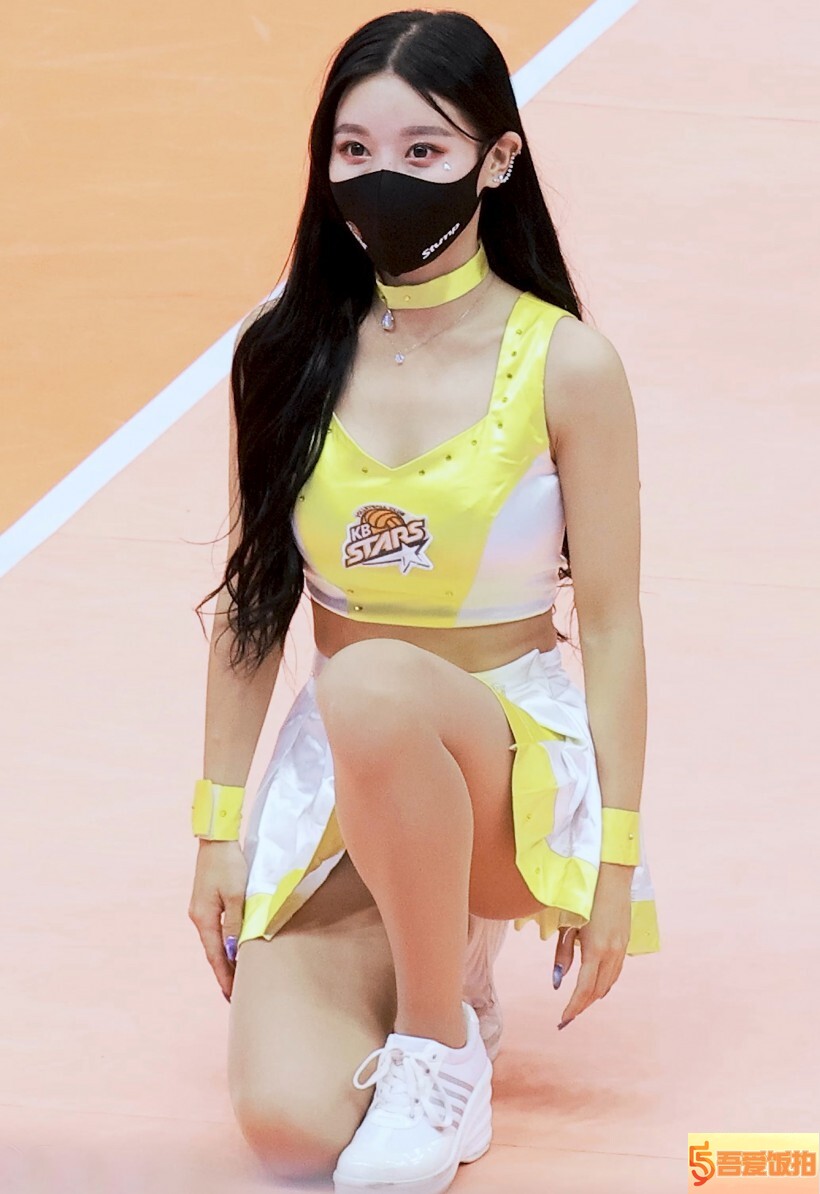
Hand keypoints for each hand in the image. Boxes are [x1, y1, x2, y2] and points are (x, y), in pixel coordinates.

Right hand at [188, 839, 247, 1002]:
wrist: (216, 840)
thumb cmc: (229, 864)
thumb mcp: (236, 895)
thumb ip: (235, 923)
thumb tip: (233, 950)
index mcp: (204, 918)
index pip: (215, 956)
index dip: (224, 976)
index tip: (230, 996)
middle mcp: (198, 917)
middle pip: (212, 951)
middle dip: (223, 972)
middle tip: (233, 994)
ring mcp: (200, 908)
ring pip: (213, 940)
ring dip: (223, 958)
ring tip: (234, 975)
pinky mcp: (205, 900)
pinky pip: (214, 929)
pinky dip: (222, 942)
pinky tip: (229, 947)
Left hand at [553, 867, 631, 1028]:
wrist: (611, 875)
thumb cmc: (583, 896)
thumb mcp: (568, 924)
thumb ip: (564, 953)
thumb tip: (558, 980)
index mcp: (596, 950)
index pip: (584, 989)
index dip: (573, 1007)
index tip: (563, 1018)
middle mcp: (612, 952)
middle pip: (598, 990)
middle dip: (582, 1004)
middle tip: (568, 1015)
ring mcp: (621, 947)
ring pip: (609, 982)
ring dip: (594, 995)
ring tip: (580, 1003)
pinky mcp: (625, 941)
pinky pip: (616, 970)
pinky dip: (605, 982)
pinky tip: (597, 985)